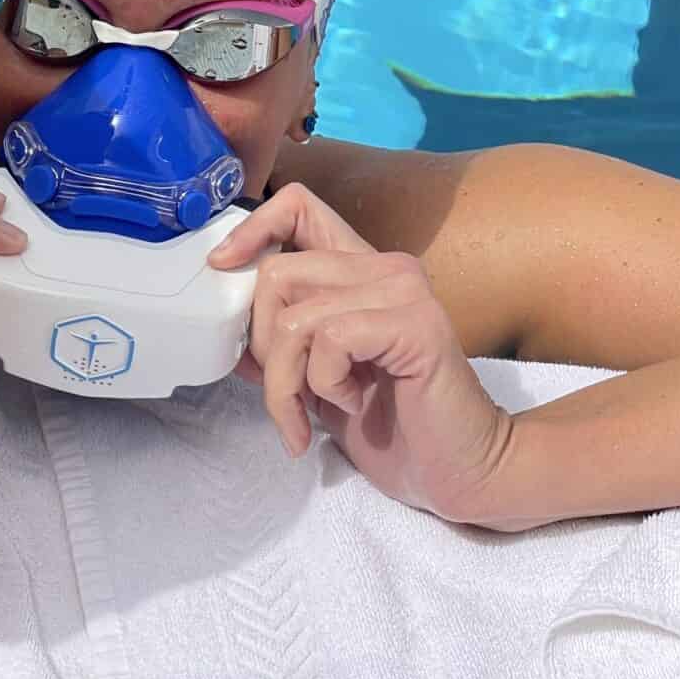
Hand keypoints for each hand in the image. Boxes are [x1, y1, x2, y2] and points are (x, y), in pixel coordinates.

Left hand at [210, 184, 518, 525]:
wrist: (459, 472)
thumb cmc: (393, 429)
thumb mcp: (316, 383)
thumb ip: (279, 345)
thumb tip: (228, 325)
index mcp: (360, 271)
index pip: (296, 206)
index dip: (250, 229)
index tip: (221, 269)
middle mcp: (384, 268)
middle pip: (275, 273)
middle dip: (261, 347)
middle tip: (284, 397)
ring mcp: (403, 292)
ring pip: (294, 317)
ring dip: (287, 382)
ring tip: (309, 416)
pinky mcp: (416, 324)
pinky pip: (330, 340)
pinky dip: (324, 383)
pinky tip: (353, 403)